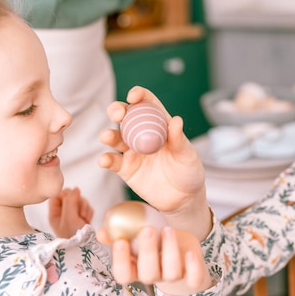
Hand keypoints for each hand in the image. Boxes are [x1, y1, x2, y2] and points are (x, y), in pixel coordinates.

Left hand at [48, 187, 93, 237]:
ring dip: (85, 207)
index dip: (66, 195)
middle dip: (78, 202)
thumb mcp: (69, 218)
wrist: (87, 248)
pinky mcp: (83, 216)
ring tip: (84, 218)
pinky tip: (87, 220)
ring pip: (80, 200)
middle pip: (71, 196)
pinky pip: (87, 206)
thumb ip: (70, 201)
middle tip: (79, 213)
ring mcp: (73, 215)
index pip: (57, 195)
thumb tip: (75, 189)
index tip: (72, 201)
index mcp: (54, 213)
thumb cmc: (74, 236)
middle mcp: (63, 213)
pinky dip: (89, 211)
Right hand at [98, 86, 207, 221]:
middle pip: (126, 116)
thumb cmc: (189, 172)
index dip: (139, 96)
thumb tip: (176, 120)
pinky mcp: (126, 169)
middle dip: (117, 110)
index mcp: (160, 124)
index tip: (133, 96)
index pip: (148, 104)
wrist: (183, 199)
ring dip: (108, 135)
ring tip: (108, 137)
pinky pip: (112, 161)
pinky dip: (106, 159)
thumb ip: (179, 140)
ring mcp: (132, 151)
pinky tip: (105, 160)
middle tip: (118, 113)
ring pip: (115, 137)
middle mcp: (143, 134)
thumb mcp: (188, 155)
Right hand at [98, 225, 211, 294]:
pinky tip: (190, 252)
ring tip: (167, 230)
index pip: (123, 275)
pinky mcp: (192, 276)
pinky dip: (193, 267)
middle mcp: (153, 275)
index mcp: (136, 269)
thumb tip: (101, 231)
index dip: (121, 262)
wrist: (182, 250)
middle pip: (148, 274)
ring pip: (171, 273)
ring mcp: (173, 277)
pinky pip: (193, 279)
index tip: (121, 241)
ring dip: (169, 251)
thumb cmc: (154, 241)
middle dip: (147, 252)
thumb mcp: (136, 236)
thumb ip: (118, 233)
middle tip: (148, 229)